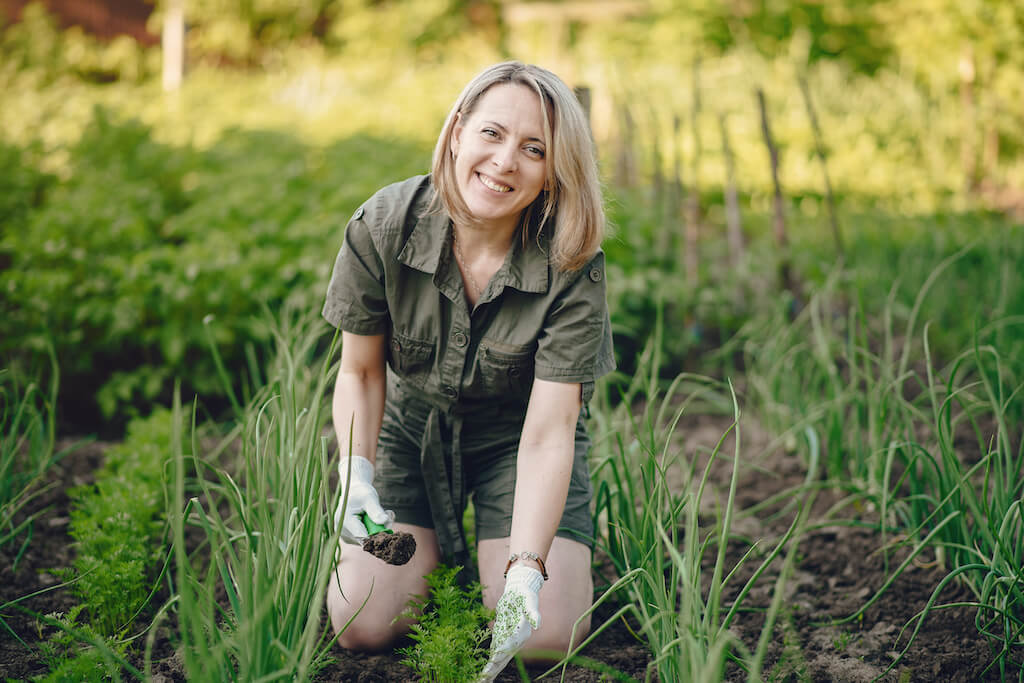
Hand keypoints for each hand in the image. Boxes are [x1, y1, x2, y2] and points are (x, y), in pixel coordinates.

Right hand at [333, 455, 391, 544]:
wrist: (353, 493)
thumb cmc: (361, 493)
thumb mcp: (370, 498)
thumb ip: (376, 510)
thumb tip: (385, 521)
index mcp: (345, 521)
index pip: (363, 536)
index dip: (377, 535)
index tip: (388, 528)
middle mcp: (343, 531)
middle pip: (367, 539)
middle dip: (379, 530)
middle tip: (387, 515)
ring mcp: (345, 536)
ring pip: (367, 540)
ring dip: (377, 530)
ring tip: (379, 515)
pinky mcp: (350, 538)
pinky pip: (365, 539)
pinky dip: (372, 531)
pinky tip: (373, 521)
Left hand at [477, 565, 543, 681]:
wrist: (520, 592)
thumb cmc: (525, 595)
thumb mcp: (529, 601)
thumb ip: (532, 613)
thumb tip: (537, 625)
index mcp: (522, 633)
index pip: (510, 646)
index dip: (501, 653)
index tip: (492, 661)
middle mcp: (516, 640)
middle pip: (504, 657)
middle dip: (494, 669)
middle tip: (483, 680)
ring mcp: (508, 640)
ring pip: (499, 658)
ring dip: (491, 670)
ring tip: (482, 681)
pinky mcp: (501, 636)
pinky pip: (495, 651)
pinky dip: (490, 662)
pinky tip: (485, 672)